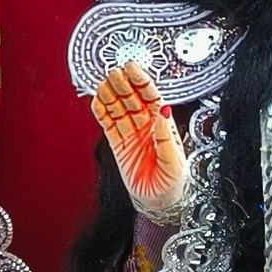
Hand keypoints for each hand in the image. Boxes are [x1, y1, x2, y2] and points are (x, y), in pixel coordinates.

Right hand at [93, 57, 189, 221]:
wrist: (159, 204)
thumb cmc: (173, 183)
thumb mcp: (175, 160)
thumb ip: (166, 135)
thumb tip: (163, 111)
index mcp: (162, 125)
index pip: (150, 97)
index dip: (140, 81)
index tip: (131, 67)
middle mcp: (145, 126)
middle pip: (131, 98)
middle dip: (122, 84)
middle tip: (113, 72)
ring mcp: (130, 133)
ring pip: (118, 108)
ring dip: (110, 94)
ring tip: (102, 82)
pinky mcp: (117, 144)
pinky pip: (107, 123)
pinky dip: (101, 111)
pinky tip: (96, 100)